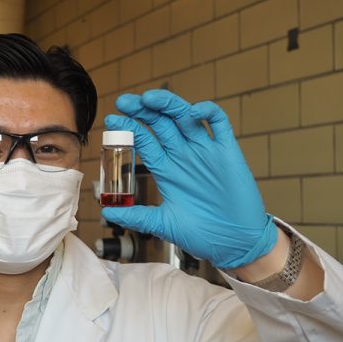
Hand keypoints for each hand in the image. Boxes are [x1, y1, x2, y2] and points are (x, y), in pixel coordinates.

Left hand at [101, 89, 276, 268]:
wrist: (236, 244)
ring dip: (168, 104)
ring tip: (150, 98)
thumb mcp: (164, 225)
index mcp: (167, 170)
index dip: (129, 128)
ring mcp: (205, 151)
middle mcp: (183, 156)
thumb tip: (106, 212)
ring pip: (184, 117)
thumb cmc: (203, 234)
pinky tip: (193, 112)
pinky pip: (219, 123)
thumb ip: (137, 216)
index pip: (144, 140)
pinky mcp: (227, 152)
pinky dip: (208, 112)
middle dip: (142, 110)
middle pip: (160, 123)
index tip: (111, 121)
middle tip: (124, 101)